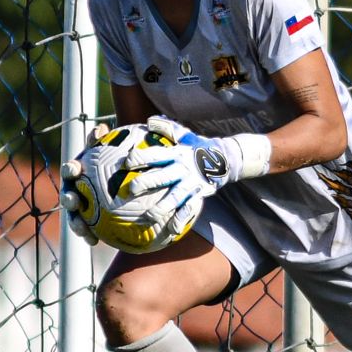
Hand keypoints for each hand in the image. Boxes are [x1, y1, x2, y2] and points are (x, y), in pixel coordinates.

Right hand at [60, 122, 109, 245]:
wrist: (122, 183)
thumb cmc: (117, 164)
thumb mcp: (115, 152)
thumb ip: (108, 141)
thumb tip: (102, 127)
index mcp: (79, 172)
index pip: (72, 168)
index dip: (71, 169)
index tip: (75, 169)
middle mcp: (75, 188)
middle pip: (67, 193)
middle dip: (68, 198)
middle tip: (74, 200)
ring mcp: (79, 206)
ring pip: (73, 215)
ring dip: (75, 222)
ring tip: (82, 228)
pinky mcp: (86, 221)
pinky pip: (85, 229)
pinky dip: (88, 235)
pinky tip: (95, 242)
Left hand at [123, 116, 271, 211]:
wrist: (225, 159)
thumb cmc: (198, 147)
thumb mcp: (184, 135)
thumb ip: (166, 128)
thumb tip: (149, 120)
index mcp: (177, 153)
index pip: (156, 154)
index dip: (141, 158)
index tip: (126, 163)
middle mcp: (183, 169)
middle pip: (162, 176)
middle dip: (146, 184)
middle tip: (129, 190)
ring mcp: (192, 184)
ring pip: (175, 197)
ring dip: (161, 208)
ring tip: (148, 217)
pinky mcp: (199, 195)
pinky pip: (190, 210)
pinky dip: (181, 220)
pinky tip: (172, 231)